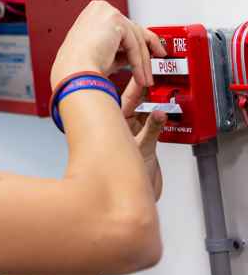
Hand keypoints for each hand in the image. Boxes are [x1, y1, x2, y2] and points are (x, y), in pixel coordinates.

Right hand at [50, 1, 166, 88]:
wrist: (74, 71)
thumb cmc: (78, 67)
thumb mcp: (102, 54)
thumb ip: (118, 50)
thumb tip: (132, 56)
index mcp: (92, 14)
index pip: (121, 27)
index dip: (135, 42)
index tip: (146, 54)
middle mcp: (99, 9)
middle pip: (131, 30)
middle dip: (145, 51)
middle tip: (152, 66)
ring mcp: (107, 12)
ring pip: (135, 38)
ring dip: (142, 62)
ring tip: (144, 79)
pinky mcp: (115, 21)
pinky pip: (134, 44)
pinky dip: (139, 63)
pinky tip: (140, 77)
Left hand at [121, 77, 165, 200]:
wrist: (135, 199)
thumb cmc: (120, 179)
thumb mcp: (140, 150)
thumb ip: (151, 132)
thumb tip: (158, 114)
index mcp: (111, 125)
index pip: (121, 100)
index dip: (131, 86)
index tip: (140, 74)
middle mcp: (121, 129)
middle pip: (133, 102)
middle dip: (143, 90)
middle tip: (153, 76)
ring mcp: (134, 135)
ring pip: (144, 112)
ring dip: (153, 102)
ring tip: (161, 89)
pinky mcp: (146, 143)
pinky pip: (154, 126)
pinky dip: (160, 119)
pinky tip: (164, 112)